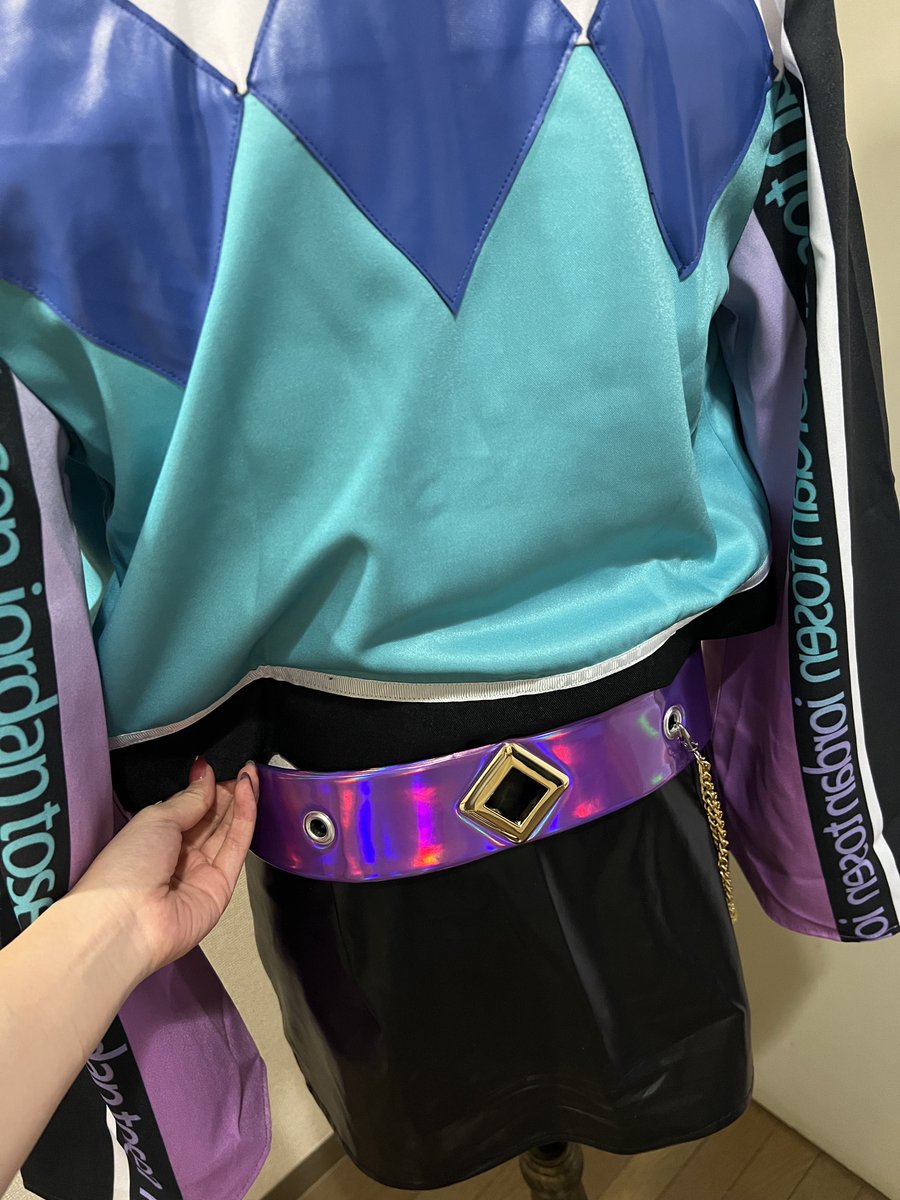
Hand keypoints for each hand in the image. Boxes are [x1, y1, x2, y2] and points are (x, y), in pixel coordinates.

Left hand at [68, 760, 258, 980]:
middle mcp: (178, 857)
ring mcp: (201, 873)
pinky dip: (245, 817)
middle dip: (226, 792)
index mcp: (155, 840)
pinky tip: (248, 792)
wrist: (125, 922)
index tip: (219, 768)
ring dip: (240, 800)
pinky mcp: (222, 886)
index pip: (189, 809)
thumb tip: (205, 776)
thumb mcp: (155, 819)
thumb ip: (189, 798)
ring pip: (228, 830)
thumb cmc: (123, 871)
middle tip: (241, 768)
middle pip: (211, 820)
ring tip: (249, 774)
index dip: (206, 788)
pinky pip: (237, 846)